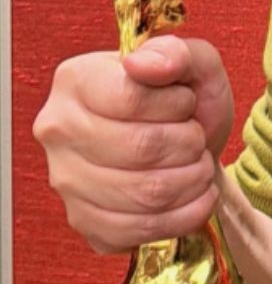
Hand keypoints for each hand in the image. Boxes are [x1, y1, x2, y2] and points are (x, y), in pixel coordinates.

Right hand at [33, 35, 234, 256]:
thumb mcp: (192, 65)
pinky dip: (185, 215)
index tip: (185, 102)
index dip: (175, 103)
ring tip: (199, 166)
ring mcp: (67, 181)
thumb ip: (174, 53)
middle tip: (197, 139)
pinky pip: (141, 229)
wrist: (184, 150)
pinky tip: (196, 196)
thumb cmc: (183, 104)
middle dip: (189, 144)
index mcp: (77, 80)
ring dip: (193, 180)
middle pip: (141, 148)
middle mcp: (59, 130)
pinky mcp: (85, 223)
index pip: (130, 97)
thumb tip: (142, 64)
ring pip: (146, 192)